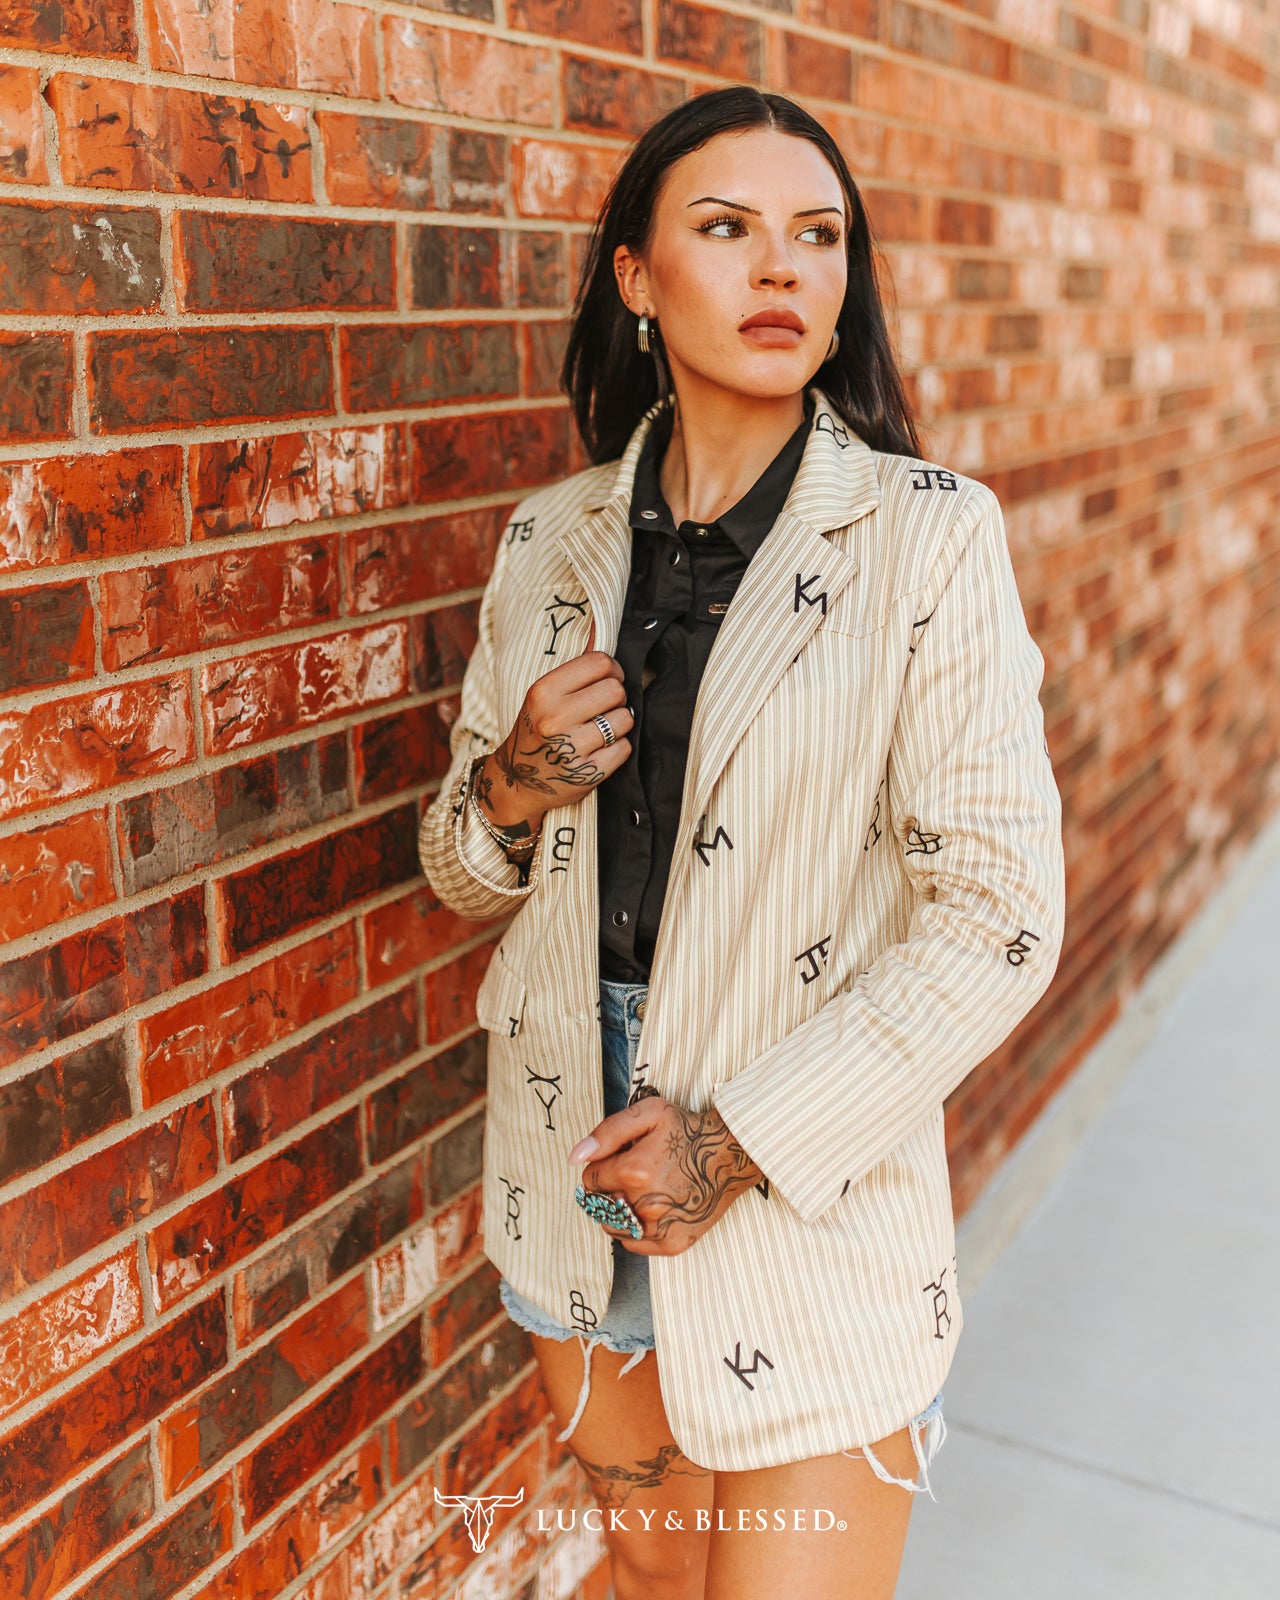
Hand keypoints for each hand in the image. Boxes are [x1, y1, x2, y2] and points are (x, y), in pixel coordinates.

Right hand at [473, 620, 634, 839]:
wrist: (516, 781)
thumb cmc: (536, 730)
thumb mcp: (543, 695)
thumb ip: (574, 668)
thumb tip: (597, 628)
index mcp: (543, 692)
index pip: (600, 663)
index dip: (612, 670)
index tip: (607, 680)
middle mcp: (554, 719)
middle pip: (616, 689)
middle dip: (617, 698)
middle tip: (604, 708)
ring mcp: (570, 748)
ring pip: (625, 719)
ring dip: (620, 724)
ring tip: (601, 730)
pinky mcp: (586, 774)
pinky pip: (625, 749)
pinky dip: (619, 749)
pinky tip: (601, 750)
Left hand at [567, 1096, 763, 1255]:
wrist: (729, 1155)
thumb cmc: (686, 1131)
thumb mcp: (648, 1114)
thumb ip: (607, 1132)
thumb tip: (575, 1158)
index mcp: (634, 1171)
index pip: (589, 1178)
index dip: (602, 1166)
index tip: (622, 1159)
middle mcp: (644, 1205)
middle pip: (599, 1203)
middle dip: (610, 1187)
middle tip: (636, 1173)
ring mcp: (659, 1228)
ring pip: (611, 1226)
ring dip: (618, 1210)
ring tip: (643, 1191)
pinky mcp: (671, 1244)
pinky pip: (632, 1243)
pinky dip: (633, 1229)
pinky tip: (652, 1209)